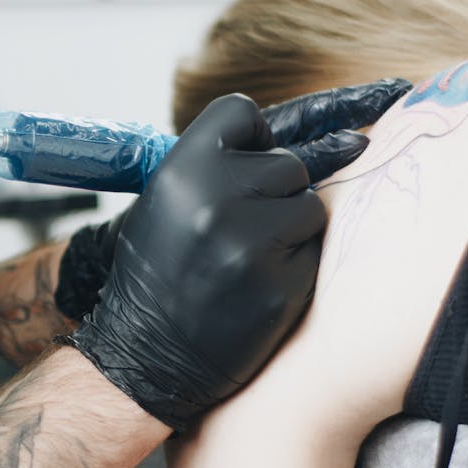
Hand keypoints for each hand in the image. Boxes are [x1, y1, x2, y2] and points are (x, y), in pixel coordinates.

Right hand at [53, 79, 408, 321]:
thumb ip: (215, 164)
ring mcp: (249, 245)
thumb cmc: (160, 271)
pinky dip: (296, 267)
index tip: (247, 162)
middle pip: (288, 163)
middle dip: (275, 194)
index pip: (240, 112)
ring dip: (291, 231)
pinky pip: (316, 253)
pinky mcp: (280, 286)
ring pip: (311, 207)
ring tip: (248, 259)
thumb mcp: (165, 201)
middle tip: (240, 230)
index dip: (250, 137)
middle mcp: (214, 200)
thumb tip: (319, 134)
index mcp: (179, 170)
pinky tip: (259, 286)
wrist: (148, 355)